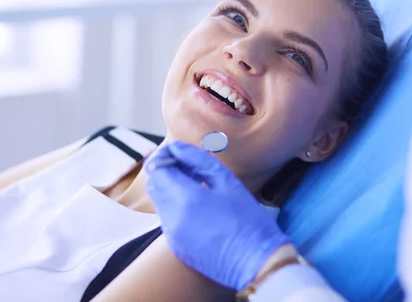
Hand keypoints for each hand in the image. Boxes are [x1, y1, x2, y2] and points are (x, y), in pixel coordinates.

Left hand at [144, 141, 289, 290]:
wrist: (257, 262)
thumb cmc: (248, 219)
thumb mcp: (227, 182)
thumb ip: (198, 160)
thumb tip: (176, 147)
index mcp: (186, 197)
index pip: (157, 169)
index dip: (163, 157)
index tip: (177, 153)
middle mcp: (172, 217)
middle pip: (154, 185)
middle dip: (165, 172)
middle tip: (188, 168)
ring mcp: (172, 234)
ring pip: (160, 202)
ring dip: (170, 189)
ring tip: (196, 187)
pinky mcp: (176, 247)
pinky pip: (168, 220)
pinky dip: (176, 208)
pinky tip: (199, 209)